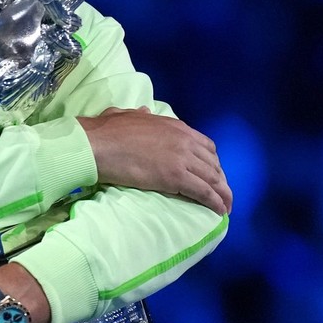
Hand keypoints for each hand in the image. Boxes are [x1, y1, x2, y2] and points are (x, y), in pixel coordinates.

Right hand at [78, 107, 232, 214]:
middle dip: (220, 180)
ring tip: (225, 207)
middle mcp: (184, 140)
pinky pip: (203, 191)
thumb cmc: (106, 130)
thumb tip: (145, 111)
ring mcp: (181, 158)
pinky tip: (218, 211)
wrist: (97, 144)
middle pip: (213, 163)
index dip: (212, 162)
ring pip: (212, 178)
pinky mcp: (176, 177)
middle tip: (221, 194)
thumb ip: (140, 115)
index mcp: (175, 126)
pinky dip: (214, 202)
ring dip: (222, 194)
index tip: (212, 174)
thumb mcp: (127, 114)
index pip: (205, 145)